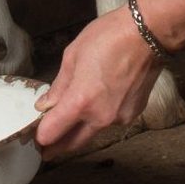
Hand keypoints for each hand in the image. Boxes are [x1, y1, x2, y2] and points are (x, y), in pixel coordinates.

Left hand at [33, 7, 162, 156]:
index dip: (40, 136)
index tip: (35, 136)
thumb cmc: (109, 37)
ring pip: (93, 131)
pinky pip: (111, 120)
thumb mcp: (73, 56)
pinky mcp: (133, 113)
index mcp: (80, 102)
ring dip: (81, 129)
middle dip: (57, 147)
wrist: (149, 33)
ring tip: (74, 117)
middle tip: (46, 150)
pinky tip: (102, 98)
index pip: (51, 133)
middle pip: (72, 143)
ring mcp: (119, 117)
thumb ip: (59, 86)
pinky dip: (102, 115)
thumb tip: (46, 104)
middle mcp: (100, 117)